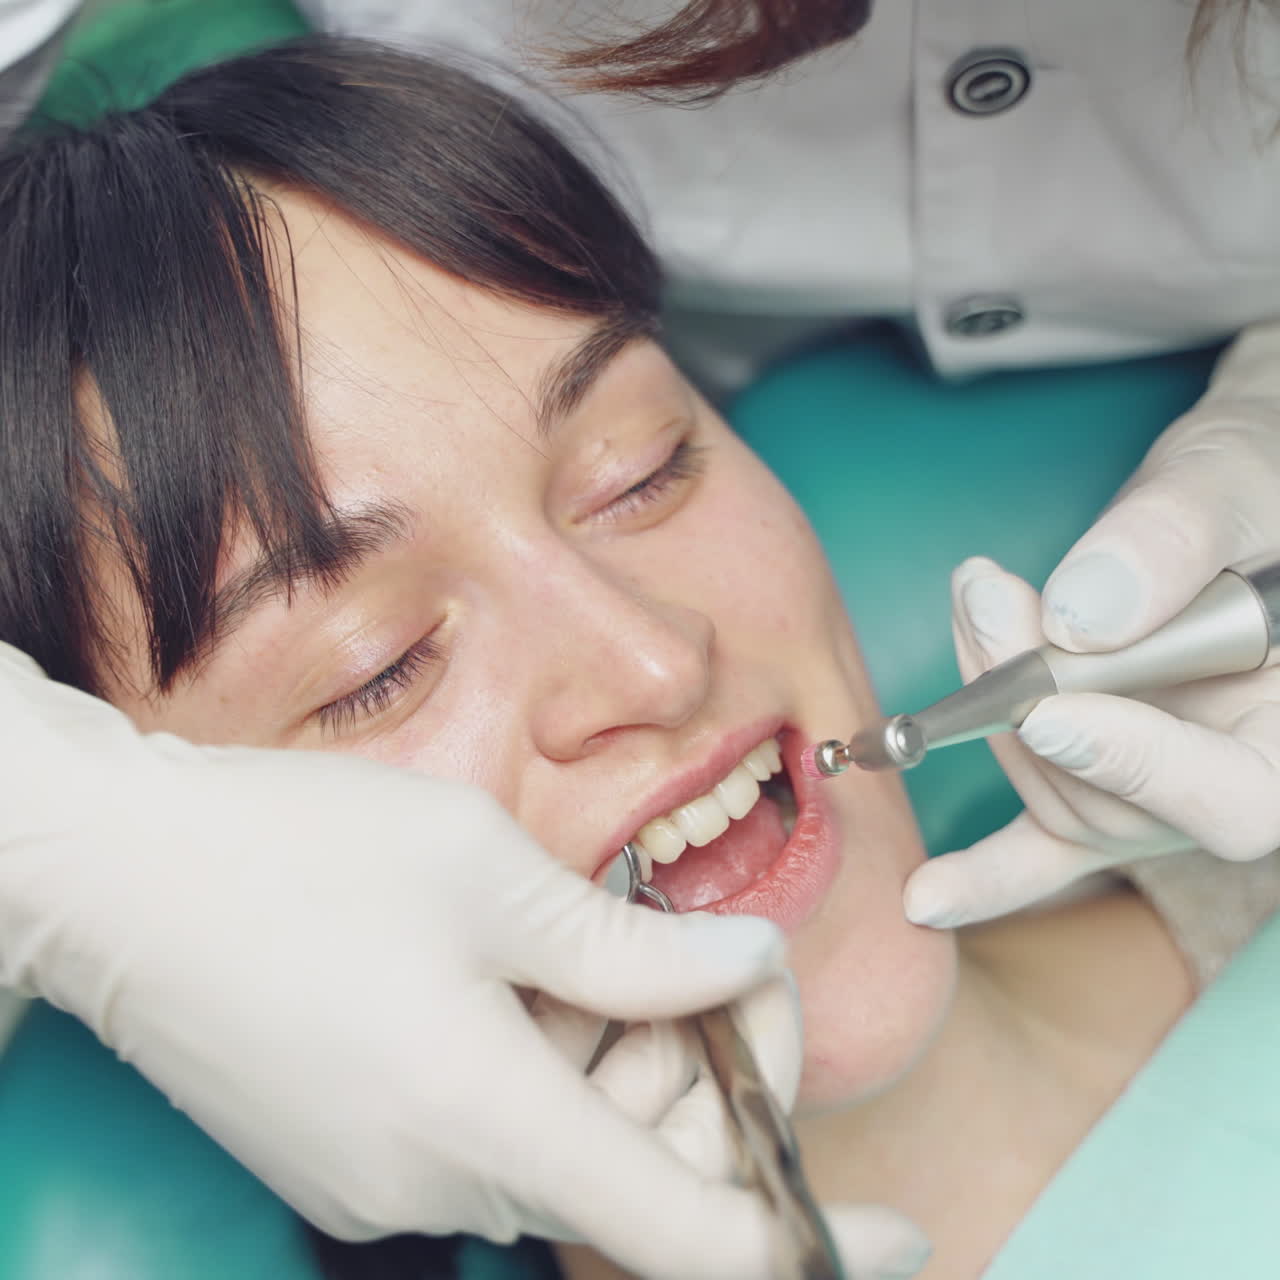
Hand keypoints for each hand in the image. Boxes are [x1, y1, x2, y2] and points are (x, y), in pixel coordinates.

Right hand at [0, 645, 927, 1279]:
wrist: (121, 875)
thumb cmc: (305, 852)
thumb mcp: (493, 872)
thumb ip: (638, 947)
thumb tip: (745, 967)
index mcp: (489, 1118)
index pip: (692, 1238)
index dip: (811, 1237)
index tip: (901, 1232)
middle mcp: (442, 1181)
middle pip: (639, 1172)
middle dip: (700, 1076)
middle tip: (695, 953)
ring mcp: (390, 1177)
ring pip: (568, 1145)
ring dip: (615, 1061)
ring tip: (584, 939)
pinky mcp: (355, 1151)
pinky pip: (496, 1133)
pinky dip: (545, 1070)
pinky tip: (520, 972)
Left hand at [905, 323, 1279, 928]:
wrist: (1235, 490)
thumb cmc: (1256, 477)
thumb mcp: (1231, 480)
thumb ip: (1174, 540)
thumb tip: (1081, 617)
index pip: (1236, 796)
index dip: (1140, 764)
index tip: (1052, 707)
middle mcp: (1236, 779)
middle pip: (1121, 803)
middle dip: (1034, 708)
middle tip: (988, 600)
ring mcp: (1165, 792)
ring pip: (1062, 797)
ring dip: (995, 710)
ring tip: (978, 599)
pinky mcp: (1106, 776)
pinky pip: (1048, 845)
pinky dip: (987, 872)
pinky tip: (924, 901)